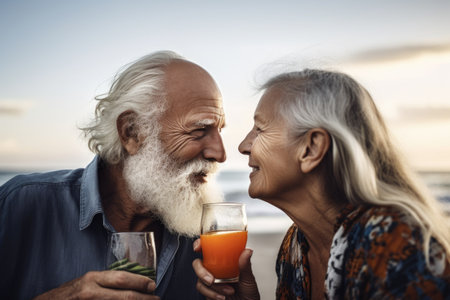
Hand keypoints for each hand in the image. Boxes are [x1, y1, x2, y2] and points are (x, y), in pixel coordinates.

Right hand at [33, 270, 158, 299]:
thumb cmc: (70, 294)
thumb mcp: (87, 282)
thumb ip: (105, 282)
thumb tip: (132, 282)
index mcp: (92, 279)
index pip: (121, 278)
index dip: (140, 282)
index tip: (152, 285)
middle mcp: (90, 292)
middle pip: (124, 296)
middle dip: (144, 299)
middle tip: (156, 299)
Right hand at [192, 239, 259, 299]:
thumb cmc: (248, 293)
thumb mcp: (249, 278)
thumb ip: (246, 265)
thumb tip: (247, 252)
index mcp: (223, 262)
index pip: (208, 250)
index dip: (199, 245)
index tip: (198, 247)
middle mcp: (214, 270)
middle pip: (198, 264)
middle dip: (201, 271)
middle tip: (211, 279)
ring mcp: (210, 281)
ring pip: (199, 279)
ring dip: (213, 287)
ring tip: (228, 291)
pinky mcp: (208, 292)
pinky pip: (203, 290)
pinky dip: (212, 294)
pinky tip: (222, 297)